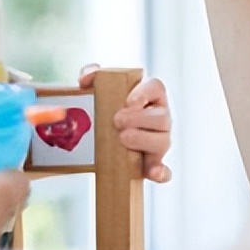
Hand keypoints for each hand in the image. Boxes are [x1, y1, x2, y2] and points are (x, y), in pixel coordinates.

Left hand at [79, 65, 171, 182]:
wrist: (104, 136)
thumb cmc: (107, 107)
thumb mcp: (100, 89)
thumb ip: (92, 76)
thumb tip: (85, 79)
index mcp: (150, 95)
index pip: (156, 87)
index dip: (144, 93)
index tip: (129, 101)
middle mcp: (160, 117)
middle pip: (161, 116)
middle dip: (140, 119)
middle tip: (117, 120)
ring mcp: (159, 140)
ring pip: (163, 141)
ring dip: (143, 140)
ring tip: (122, 138)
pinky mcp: (154, 162)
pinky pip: (164, 170)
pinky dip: (160, 172)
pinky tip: (153, 173)